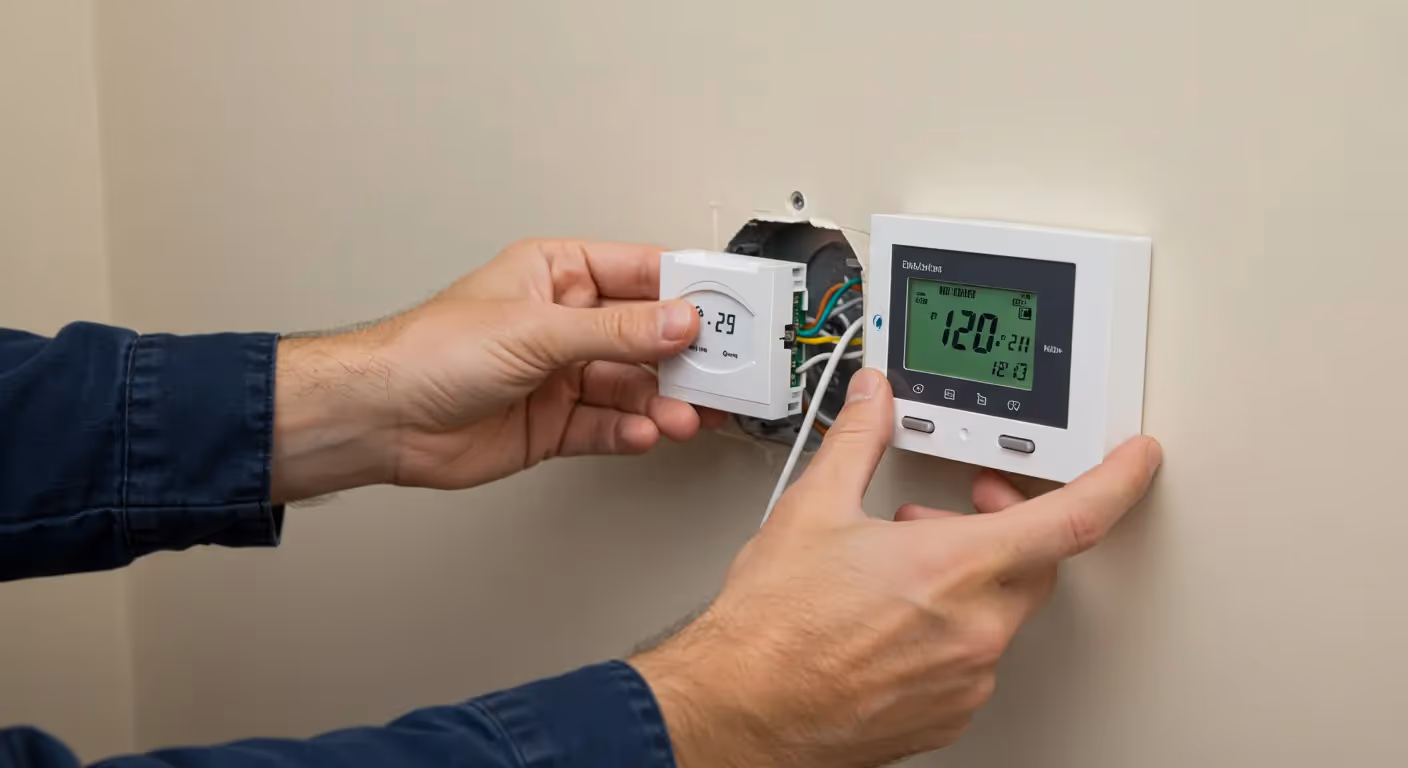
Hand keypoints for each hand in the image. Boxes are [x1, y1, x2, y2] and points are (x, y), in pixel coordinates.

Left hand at [271, 239, 723, 501]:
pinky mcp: (556, 424)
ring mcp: (562, 375)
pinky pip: (609, 426)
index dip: (688, 290)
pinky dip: (632, 431)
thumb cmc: (430, 351)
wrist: (382, 419)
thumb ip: (616, 331)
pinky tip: (647, 433)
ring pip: (633, 386)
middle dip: (685, 356)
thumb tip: (678, 322)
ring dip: (663, 401)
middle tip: (725, 372)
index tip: (731, 306)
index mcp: (558, 274)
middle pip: (646, 335)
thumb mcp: (536, 330)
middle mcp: (564, 322)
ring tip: (686, 414)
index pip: (641, 273)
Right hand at [630, 369, 1161, 767]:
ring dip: (973, 576)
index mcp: (954, 567)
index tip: (1136, 460)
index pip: (1073, 519)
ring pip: (1002, 610)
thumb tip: (875, 401)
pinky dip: (954, 625)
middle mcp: (974, 628)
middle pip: (1036, 561)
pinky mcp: (947, 713)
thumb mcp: (813, 510)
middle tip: (967, 504)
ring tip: (909, 560)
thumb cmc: (772, 628)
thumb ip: (858, 442)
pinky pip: (976, 657)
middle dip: (1010, 523)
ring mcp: (965, 678)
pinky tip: (901, 614)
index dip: (1117, 481)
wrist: (739, 708)